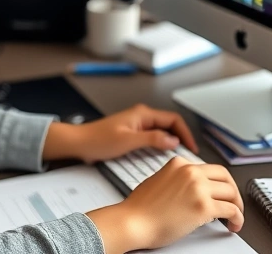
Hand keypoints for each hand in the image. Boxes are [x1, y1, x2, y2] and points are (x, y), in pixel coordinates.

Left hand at [42, 104, 198, 163]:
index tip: (192, 148)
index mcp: (143, 114)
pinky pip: (153, 137)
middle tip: (189, 154)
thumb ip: (152, 139)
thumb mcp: (128, 141)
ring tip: (179, 157)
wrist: (80, 143)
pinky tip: (162, 156)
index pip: (173, 119)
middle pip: (170, 125)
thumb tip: (173, 140)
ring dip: (172, 142)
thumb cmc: (98, 140)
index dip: (185, 133)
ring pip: (162, 131)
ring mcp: (137, 124)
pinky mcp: (133, 133)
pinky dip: (161, 145)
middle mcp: (142, 116)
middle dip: (181, 138)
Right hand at [87, 158, 244, 253]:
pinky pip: (231, 210)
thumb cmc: (140, 208)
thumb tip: (191, 191)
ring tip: (235, 217)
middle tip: (234, 203)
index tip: (222, 192)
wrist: (132, 221)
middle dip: (233, 191)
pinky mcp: (203, 206)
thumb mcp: (158, 180)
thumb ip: (177, 179)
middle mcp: (190, 172)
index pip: (209, 169)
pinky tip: (234, 224)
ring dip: (237, 206)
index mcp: (179, 163)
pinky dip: (237, 218)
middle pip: (225, 177)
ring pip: (231, 193)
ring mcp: (198, 188)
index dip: (219, 183)